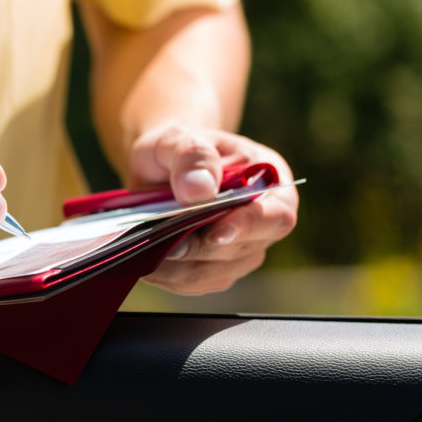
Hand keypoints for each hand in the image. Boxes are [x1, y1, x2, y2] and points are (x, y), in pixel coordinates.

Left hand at [128, 123, 298, 293]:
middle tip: (165, 245)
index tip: (216, 233)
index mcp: (271, 183)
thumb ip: (192, 156)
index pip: (275, 215)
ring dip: (180, 269)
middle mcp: (263, 222)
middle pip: (243, 251)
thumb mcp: (178, 138)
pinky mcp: (214, 269)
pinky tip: (146, 265)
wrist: (159, 168)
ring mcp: (241, 250)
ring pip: (217, 273)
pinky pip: (196, 283)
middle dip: (201, 250)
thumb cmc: (176, 149)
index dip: (248, 227)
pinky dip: (170, 278)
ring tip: (146, 255)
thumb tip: (199, 191)